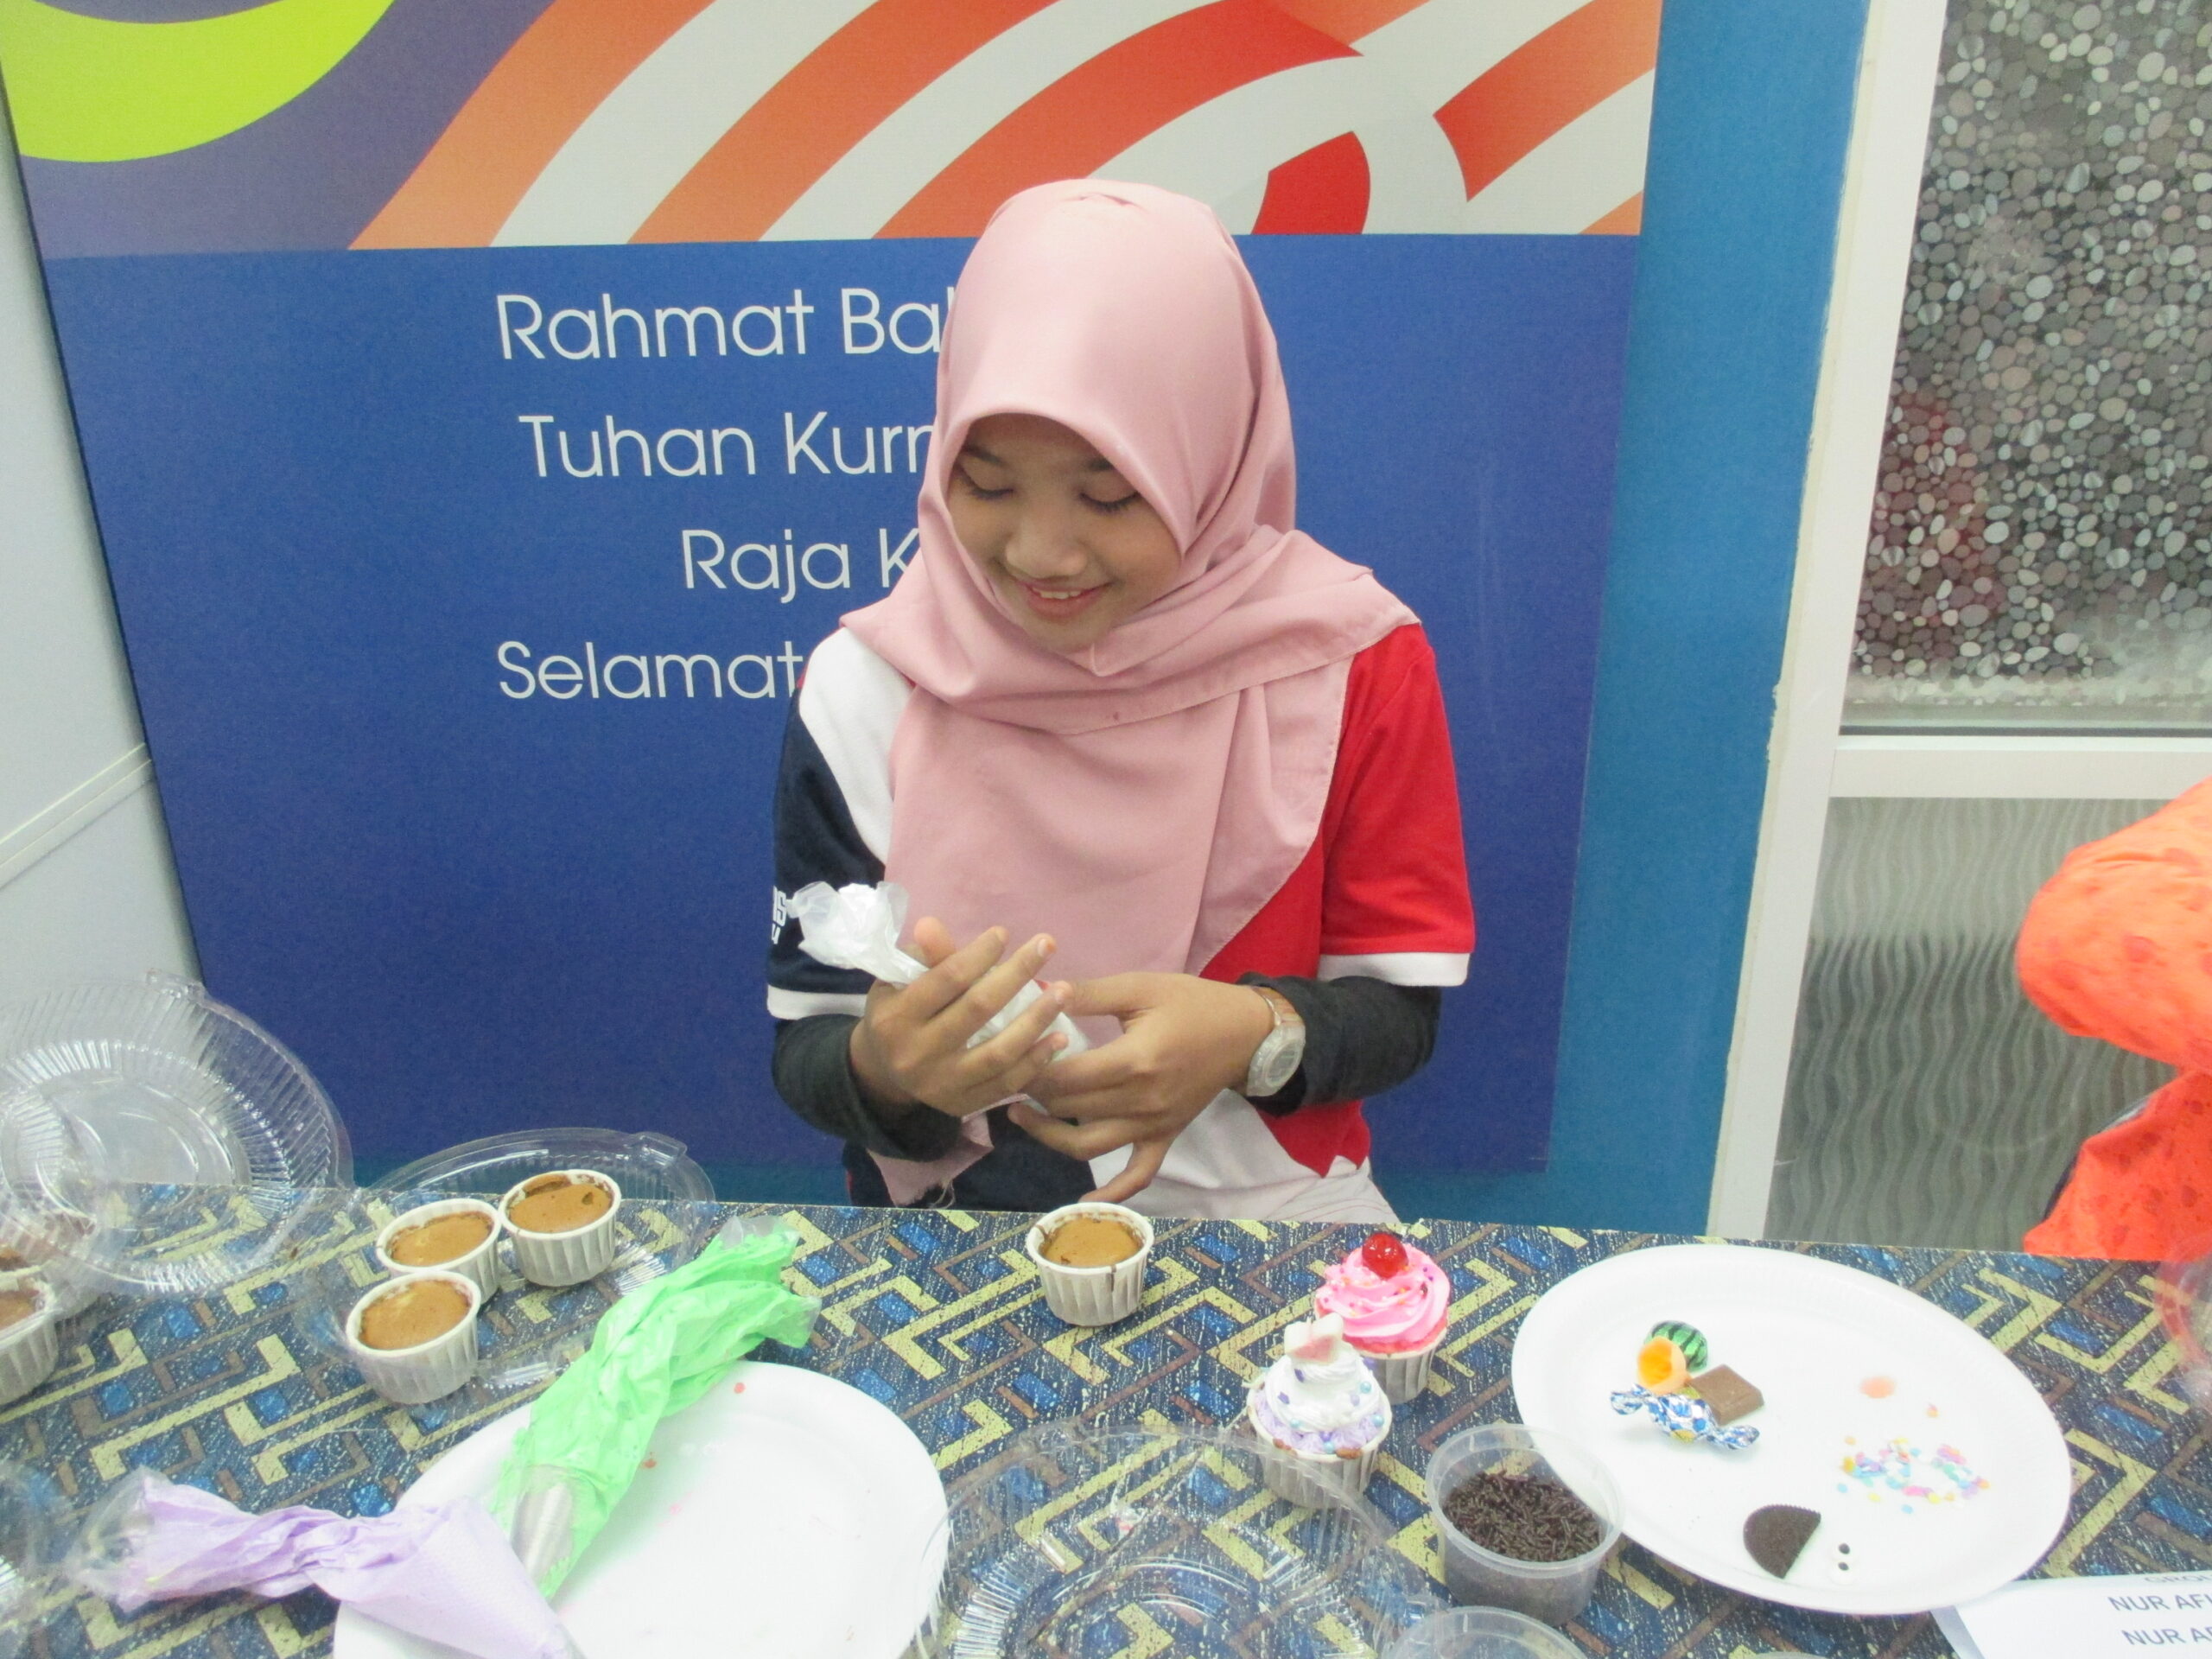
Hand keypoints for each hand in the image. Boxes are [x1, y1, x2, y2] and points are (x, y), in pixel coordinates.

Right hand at [849, 917, 1071, 1118]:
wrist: (884, 1073)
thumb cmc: (898, 1013)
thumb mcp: (898, 981)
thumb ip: (924, 957)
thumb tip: (932, 925)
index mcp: (896, 1017)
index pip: (947, 979)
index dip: (979, 954)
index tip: (1004, 933)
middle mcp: (917, 1054)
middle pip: (979, 1009)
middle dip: (1018, 973)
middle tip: (1047, 945)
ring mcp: (942, 1085)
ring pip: (1000, 1052)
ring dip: (1037, 1019)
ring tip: (1063, 992)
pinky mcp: (962, 1105)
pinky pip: (1007, 1083)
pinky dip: (1037, 1060)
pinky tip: (1059, 1036)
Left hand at [1012, 973, 1272, 1202]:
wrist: (1245, 1032)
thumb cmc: (1191, 1004)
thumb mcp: (1139, 987)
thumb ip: (1089, 993)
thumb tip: (1040, 990)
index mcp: (1133, 1061)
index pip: (1064, 1077)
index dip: (1028, 1068)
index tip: (1008, 1051)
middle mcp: (1140, 1102)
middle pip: (1068, 1109)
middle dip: (1031, 1094)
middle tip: (1008, 1073)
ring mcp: (1153, 1126)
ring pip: (1087, 1147)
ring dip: (1048, 1136)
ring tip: (1021, 1116)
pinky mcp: (1164, 1138)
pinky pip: (1138, 1175)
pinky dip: (1112, 1194)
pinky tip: (1086, 1201)